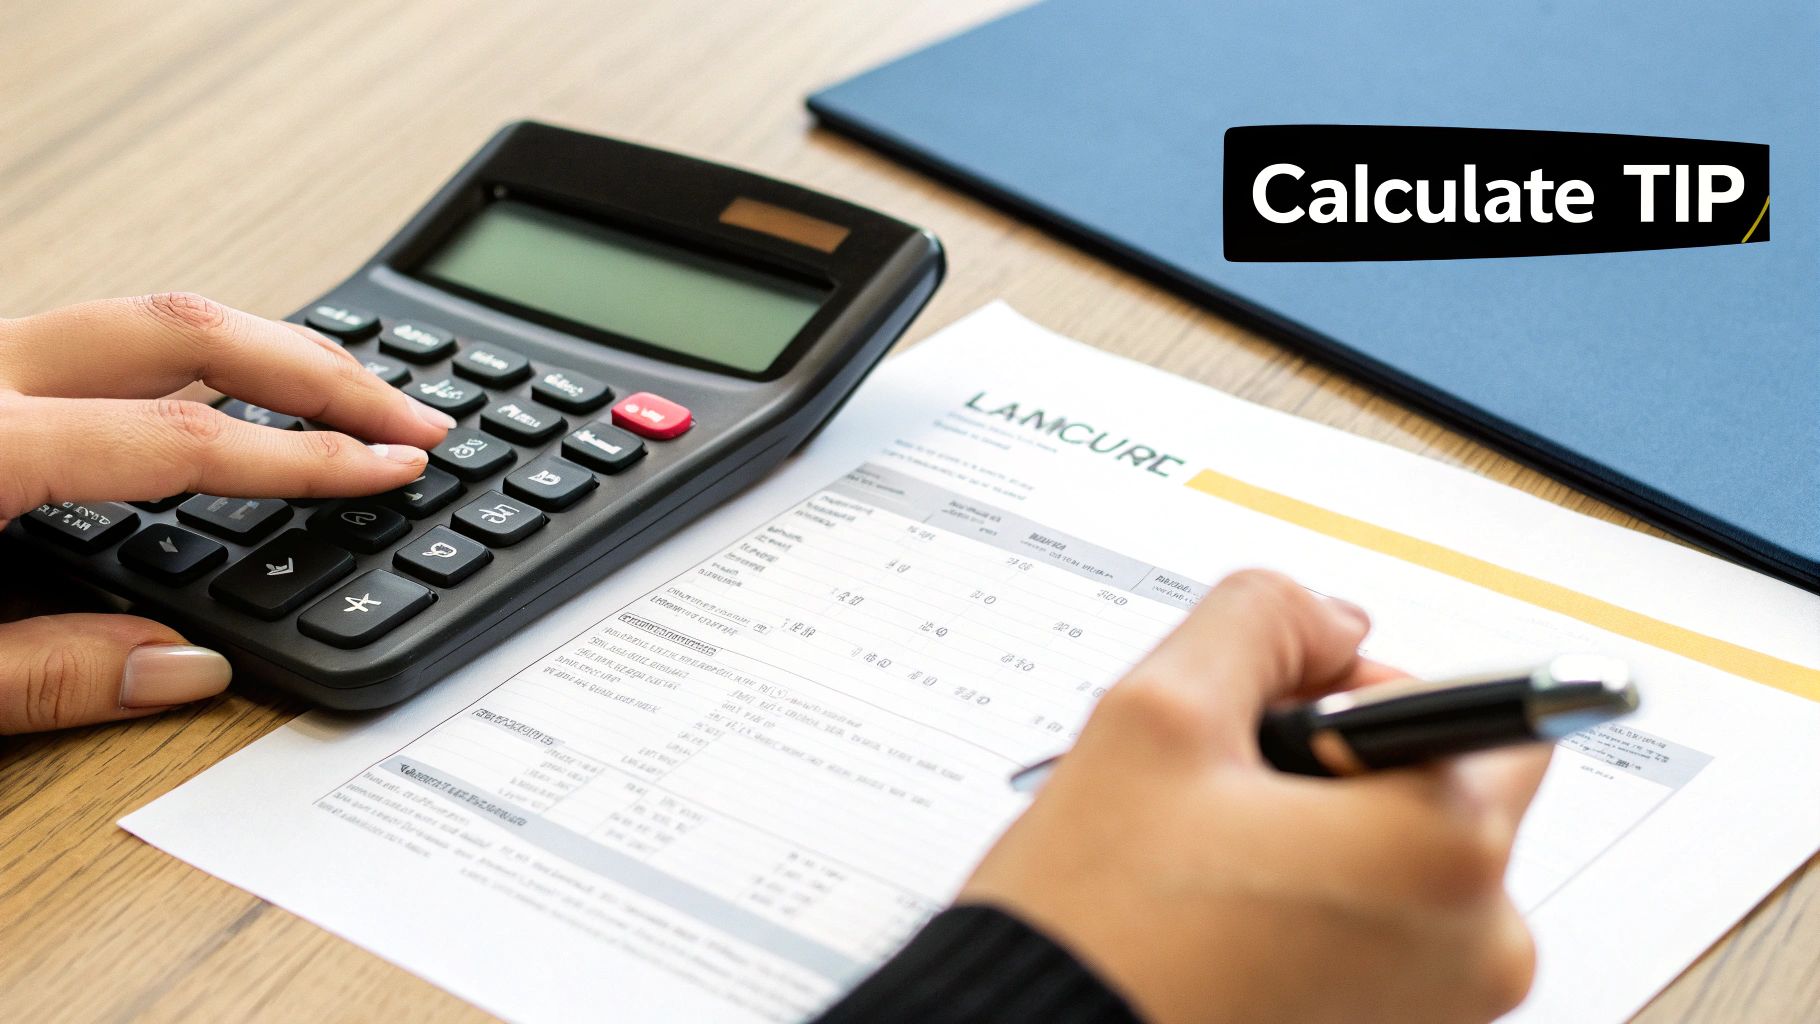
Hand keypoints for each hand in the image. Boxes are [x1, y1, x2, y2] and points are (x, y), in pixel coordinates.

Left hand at [0, 293, 454, 732]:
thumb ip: (47, 675)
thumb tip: (182, 669)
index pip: (185, 437)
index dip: (307, 456)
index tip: (392, 467)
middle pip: (187, 332)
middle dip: (319, 369)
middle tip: (409, 413)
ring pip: (148, 318)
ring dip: (264, 349)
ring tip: (349, 395)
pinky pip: (105, 339)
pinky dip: (197, 358)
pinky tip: (238, 394)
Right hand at [960, 570, 1550, 1023]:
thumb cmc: (1098, 926)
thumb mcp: (1156, 717)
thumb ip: (1259, 621)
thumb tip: (1331, 622)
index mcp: (1443, 852)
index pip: (1484, 709)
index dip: (1369, 690)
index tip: (1279, 724)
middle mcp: (1478, 948)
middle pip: (1445, 794)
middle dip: (1345, 772)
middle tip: (1229, 798)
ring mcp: (1441, 1015)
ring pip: (1406, 871)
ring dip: (1326, 845)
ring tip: (1213, 872)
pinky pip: (1381, 945)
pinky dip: (1317, 916)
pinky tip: (1223, 927)